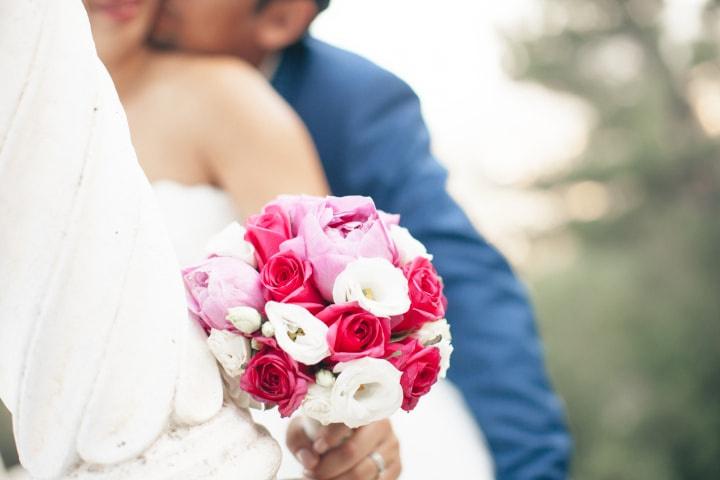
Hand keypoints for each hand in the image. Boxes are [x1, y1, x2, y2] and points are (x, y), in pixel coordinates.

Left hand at [286, 417, 400, 479]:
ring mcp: (391, 445)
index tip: (316, 448)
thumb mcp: (304, 427)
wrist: (340, 437)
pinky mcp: (396, 466)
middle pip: (352, 450)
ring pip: (363, 472)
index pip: (348, 420)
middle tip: (310, 474)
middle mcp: (382, 423)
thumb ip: (299, 440)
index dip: (329, 436)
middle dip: (327, 467)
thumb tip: (309, 461)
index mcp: (361, 404)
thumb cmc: (320, 429)